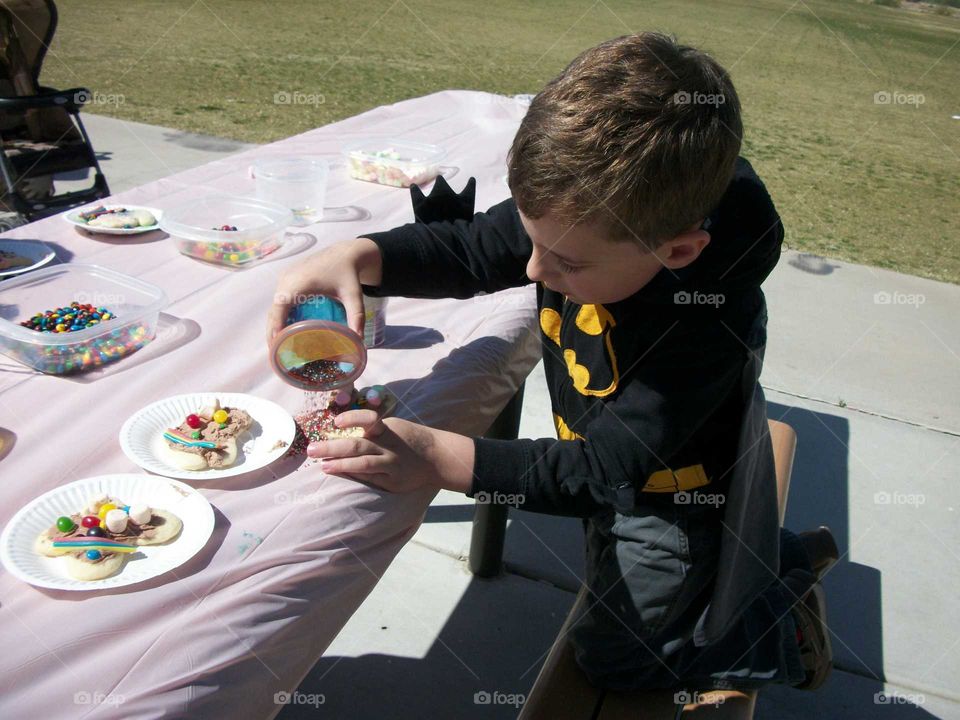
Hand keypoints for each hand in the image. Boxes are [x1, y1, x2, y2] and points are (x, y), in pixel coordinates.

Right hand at [266, 237, 382, 341]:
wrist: (345, 252)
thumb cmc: (348, 274)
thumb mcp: (353, 295)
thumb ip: (356, 316)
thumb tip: (359, 339)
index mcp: (300, 283)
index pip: (280, 307)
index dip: (276, 325)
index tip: (275, 343)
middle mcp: (288, 279)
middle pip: (274, 309)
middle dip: (272, 330)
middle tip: (276, 351)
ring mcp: (286, 277)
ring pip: (275, 305)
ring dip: (274, 323)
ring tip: (277, 343)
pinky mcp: (288, 277)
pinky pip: (279, 299)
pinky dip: (278, 314)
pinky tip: (283, 328)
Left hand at [307, 410, 474, 494]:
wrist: (435, 457)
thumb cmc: (408, 439)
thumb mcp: (393, 427)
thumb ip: (372, 429)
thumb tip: (341, 430)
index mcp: (387, 430)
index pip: (369, 420)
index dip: (352, 419)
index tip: (336, 422)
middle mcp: (388, 446)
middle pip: (358, 445)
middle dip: (332, 447)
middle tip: (311, 450)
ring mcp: (391, 465)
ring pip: (363, 464)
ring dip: (340, 465)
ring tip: (323, 466)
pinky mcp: (393, 481)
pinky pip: (371, 479)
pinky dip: (354, 475)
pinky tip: (340, 474)